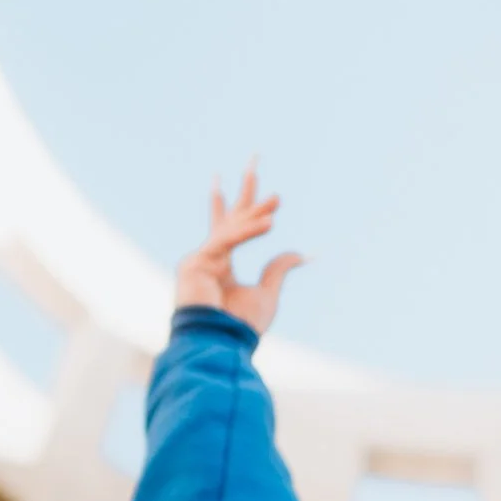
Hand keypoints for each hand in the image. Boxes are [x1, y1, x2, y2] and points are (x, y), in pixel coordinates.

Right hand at [174, 167, 304, 336]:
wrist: (220, 344)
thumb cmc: (240, 326)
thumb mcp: (267, 293)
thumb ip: (279, 268)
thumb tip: (303, 253)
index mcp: (221, 264)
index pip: (230, 226)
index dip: (236, 203)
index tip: (235, 177)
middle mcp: (208, 257)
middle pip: (230, 214)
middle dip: (245, 188)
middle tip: (256, 155)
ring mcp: (200, 258)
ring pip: (233, 228)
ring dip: (256, 214)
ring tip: (278, 201)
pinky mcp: (196, 262)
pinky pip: (228, 240)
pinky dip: (249, 232)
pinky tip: (269, 224)